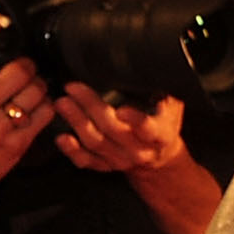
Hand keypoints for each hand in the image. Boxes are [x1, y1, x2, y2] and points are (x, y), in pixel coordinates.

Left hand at [53, 82, 188, 173]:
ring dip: (77, 122)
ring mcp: (121, 160)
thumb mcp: (172, 106)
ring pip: (96, 143)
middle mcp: (140, 150)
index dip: (137, 121)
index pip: (149, 129)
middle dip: (91, 107)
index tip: (123, 109)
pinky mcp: (106, 166)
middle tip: (74, 88)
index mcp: (160, 135)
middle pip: (113, 130)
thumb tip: (152, 67)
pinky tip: (61, 138)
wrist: (159, 155)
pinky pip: (86, 161)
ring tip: (63, 103)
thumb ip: (164, 91)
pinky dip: (72, 150)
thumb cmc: (164, 123)